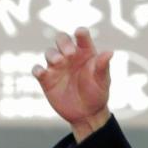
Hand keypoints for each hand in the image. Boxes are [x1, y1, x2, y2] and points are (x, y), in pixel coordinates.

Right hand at [32, 27, 111, 142]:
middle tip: (70, 53)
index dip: (81, 33)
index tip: (80, 33)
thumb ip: (103, 66)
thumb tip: (109, 52)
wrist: (87, 113)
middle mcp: (69, 56)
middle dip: (64, 42)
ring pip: (49, 53)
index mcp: (85, 53)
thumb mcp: (102, 80)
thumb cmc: (97, 93)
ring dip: (52, 55)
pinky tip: (42, 72)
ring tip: (60, 62)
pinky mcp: (46, 79)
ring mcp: (57, 66)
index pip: (82, 37)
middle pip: (61, 39)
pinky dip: (37, 69)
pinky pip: (38, 70)